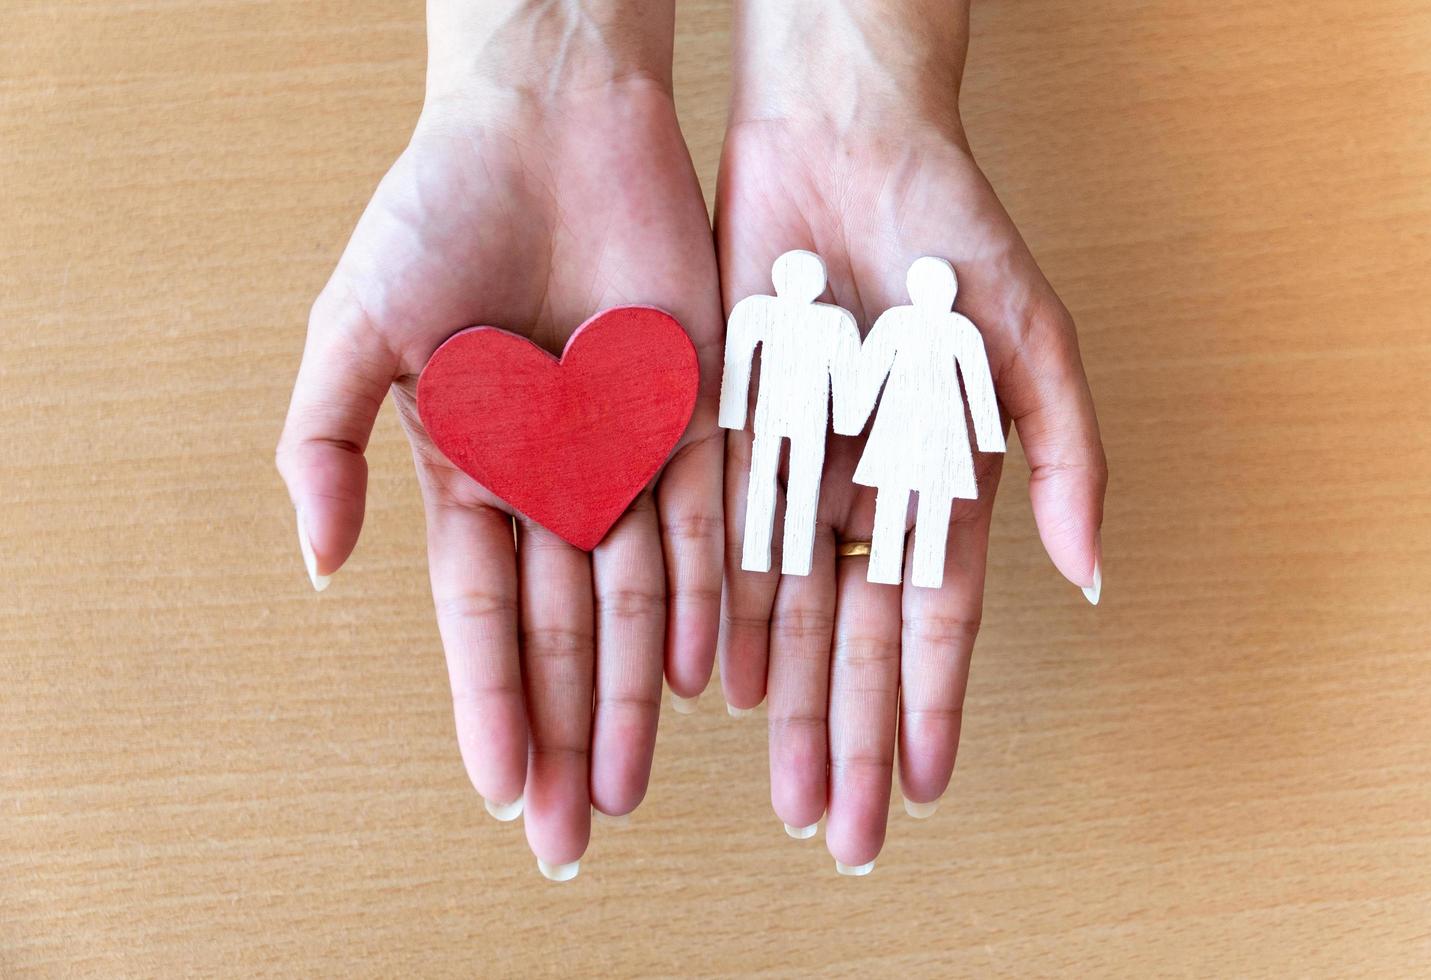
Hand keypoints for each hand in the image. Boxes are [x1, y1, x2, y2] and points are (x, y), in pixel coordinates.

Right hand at [276, 1, 723, 876]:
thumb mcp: (355, 327)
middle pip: (561, 633)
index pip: (480, 617)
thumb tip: (323, 566)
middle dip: (563, 734)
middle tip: (568, 835)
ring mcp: (623, 454)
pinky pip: (702, 526)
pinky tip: (695, 678)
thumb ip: (323, 443)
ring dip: (632, 695)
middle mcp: (550, 481)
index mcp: (469, 472)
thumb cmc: (437, 210)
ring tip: (628, 787)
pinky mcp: (693, 414)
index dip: (490, 706)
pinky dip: (699, 601)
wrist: (547, 121)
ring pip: (634, 601)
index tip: (500, 791)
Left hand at [717, 0, 1106, 870]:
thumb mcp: (1031, 338)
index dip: (928, 706)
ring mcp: (797, 465)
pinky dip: (722, 611)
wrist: (842, 138)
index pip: (934, 619)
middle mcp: (866, 489)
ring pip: (785, 608)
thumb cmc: (954, 228)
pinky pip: (723, 541)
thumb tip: (1089, 574)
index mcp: (943, 478)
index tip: (916, 787)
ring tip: (782, 784)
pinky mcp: (729, 432)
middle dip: (849, 734)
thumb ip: (1066, 453)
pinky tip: (717, 682)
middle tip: (837, 828)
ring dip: (785, 699)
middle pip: (856, 638)